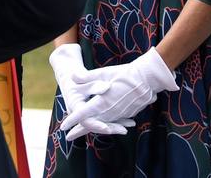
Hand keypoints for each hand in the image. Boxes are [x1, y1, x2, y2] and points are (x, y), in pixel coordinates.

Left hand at [59, 47, 175, 139]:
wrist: (147, 80)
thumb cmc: (123, 74)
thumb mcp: (103, 73)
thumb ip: (86, 77)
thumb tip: (72, 77)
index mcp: (101, 102)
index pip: (83, 114)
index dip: (72, 121)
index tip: (63, 127)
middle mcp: (109, 112)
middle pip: (91, 124)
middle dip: (79, 131)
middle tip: (68, 137)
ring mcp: (119, 115)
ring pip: (102, 125)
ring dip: (91, 129)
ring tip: (81, 133)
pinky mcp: (127, 114)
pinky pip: (113, 122)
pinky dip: (105, 125)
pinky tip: (103, 127)